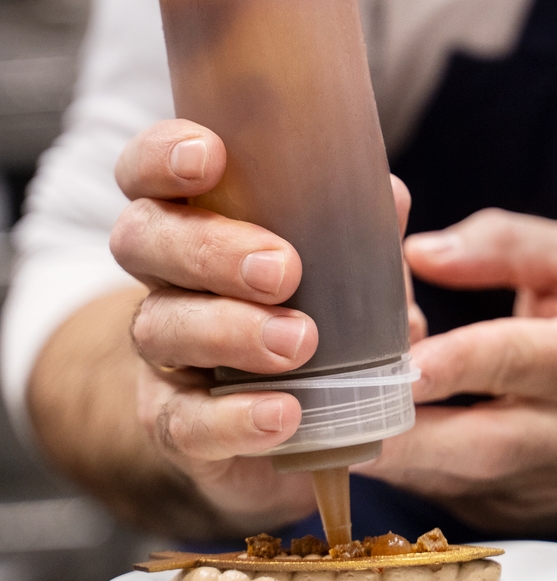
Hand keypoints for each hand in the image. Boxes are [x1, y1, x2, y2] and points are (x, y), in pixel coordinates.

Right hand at [110, 119, 419, 528]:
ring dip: (230, 331)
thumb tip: (391, 196)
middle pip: (142, 240)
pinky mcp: (173, 425)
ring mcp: (161, 353)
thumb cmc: (315, 313)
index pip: (146, 171)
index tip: (209, 158)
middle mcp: (163, 277)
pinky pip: (184, 422)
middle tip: (283, 270)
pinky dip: (235, 419)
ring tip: (299, 343)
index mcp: (193, 218)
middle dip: (209, 248)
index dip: (161, 155)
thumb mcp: (344, 268)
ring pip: (159, 327)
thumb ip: (360, 234)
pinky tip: (283, 415)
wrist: (289, 422)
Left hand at [364, 209, 556, 533]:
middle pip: (476, 442)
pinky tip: (346, 439)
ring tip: (322, 424)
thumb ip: (505, 244)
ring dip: (382, 453)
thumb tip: (420, 252)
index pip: (514, 359)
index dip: (454, 362)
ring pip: (446, 478)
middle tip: (336, 407)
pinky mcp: (498, 512)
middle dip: (401, 429)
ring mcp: (531, 483)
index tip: (401, 361)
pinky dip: (390, 467)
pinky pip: (435, 493)